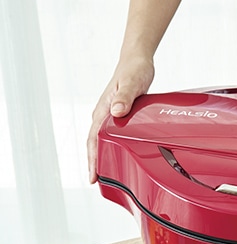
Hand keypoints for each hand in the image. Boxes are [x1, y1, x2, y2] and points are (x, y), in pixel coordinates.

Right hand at [87, 56, 154, 183]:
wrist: (136, 61)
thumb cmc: (134, 71)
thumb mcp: (132, 83)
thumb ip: (125, 97)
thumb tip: (116, 112)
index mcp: (104, 111)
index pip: (94, 140)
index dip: (93, 160)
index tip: (93, 176)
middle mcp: (104, 115)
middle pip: (95, 144)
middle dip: (95, 164)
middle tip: (98, 182)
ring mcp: (110, 117)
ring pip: (103, 141)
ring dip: (103, 157)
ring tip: (107, 175)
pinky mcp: (119, 117)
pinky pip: (113, 136)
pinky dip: (113, 149)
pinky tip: (119, 158)